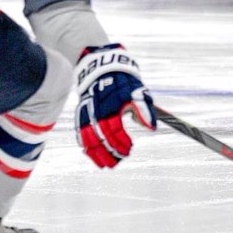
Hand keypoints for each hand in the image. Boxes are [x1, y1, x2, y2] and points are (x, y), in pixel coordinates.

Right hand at [74, 44, 155, 167]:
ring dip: (95, 153)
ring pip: (87, 136)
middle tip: (118, 161)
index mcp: (112, 104)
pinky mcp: (80, 113)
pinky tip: (91, 154)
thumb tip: (152, 128)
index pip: (115, 129)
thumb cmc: (125, 83)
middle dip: (109, 151)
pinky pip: (80, 132)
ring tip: (105, 164)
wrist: (103, 68)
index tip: (129, 150)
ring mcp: (86, 111)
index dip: (121, 142)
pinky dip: (85, 145)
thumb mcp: (139, 92)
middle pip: (100, 136)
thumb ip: (145, 110)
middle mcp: (97, 109)